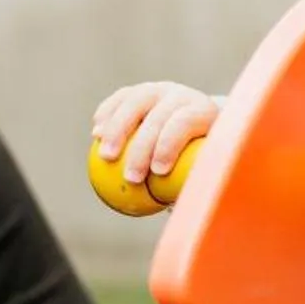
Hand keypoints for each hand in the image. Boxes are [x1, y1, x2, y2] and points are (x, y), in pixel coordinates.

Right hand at [92, 81, 218, 183]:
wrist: (195, 123)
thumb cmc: (199, 158)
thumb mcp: (208, 169)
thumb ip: (197, 184)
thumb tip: (183, 213)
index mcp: (202, 111)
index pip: (183, 123)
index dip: (170, 145)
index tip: (159, 172)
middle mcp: (181, 95)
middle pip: (157, 118)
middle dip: (141, 148)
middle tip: (130, 177)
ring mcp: (158, 90)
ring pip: (135, 102)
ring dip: (117, 129)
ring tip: (105, 156)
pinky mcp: (139, 91)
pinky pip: (120, 100)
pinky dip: (107, 115)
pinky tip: (96, 135)